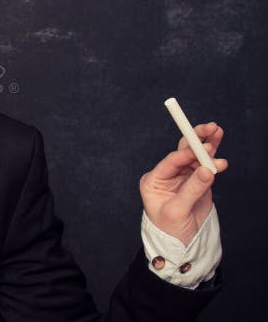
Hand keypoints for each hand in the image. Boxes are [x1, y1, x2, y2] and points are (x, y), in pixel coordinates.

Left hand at [140, 122, 227, 245]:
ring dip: (207, 146)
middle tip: (210, 128)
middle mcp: (167, 176)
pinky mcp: (197, 182)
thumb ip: (192, 189)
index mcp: (154, 180)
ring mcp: (183, 178)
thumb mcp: (177, 211)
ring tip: (218, 133)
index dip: (187, 153)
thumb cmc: (170, 230)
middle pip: (182, 152)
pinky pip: (205, 167)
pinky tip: (220, 153)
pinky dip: (213, 159)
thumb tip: (208, 169)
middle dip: (196, 139)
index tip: (201, 147)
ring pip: (195, 157)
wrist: (181, 246)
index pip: (171, 161)